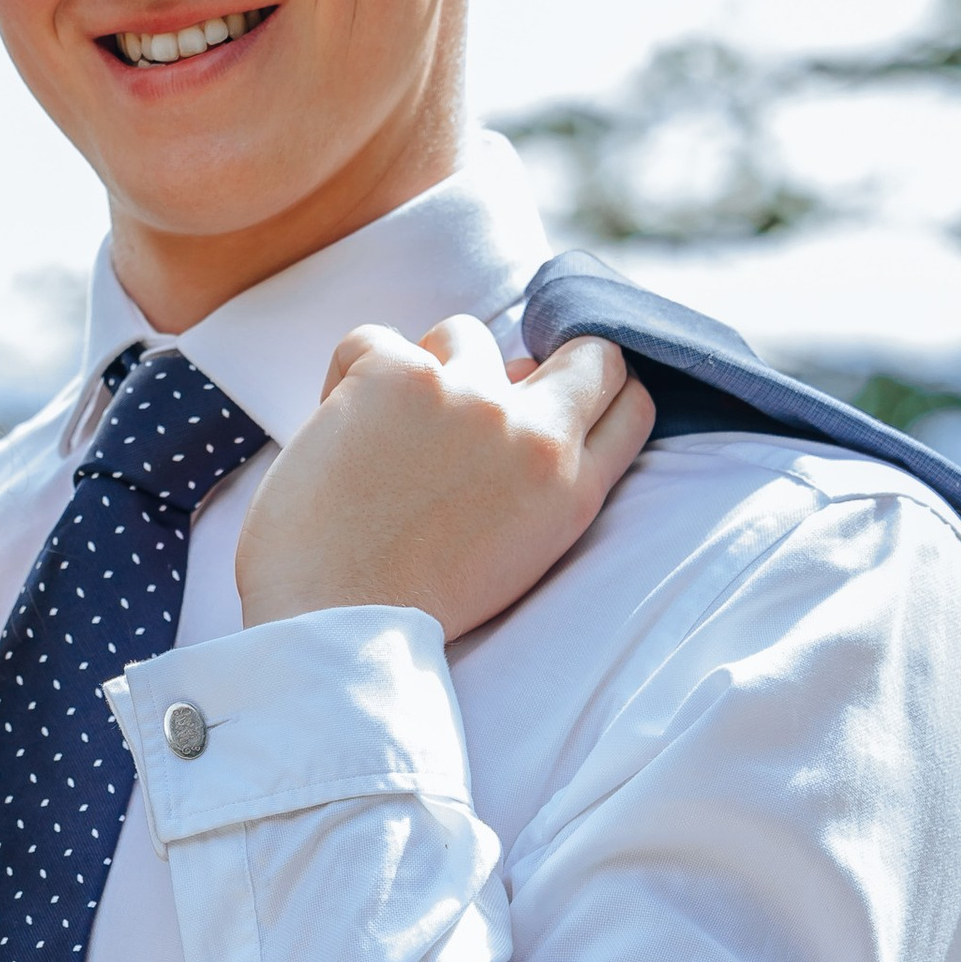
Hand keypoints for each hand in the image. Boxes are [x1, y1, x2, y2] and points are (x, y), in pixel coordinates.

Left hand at [234, 314, 654, 642]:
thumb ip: (531, 478)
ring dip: (431, 371)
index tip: (555, 400)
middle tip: (479, 397)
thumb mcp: (510, 556)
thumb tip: (519, 382)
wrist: (329, 626)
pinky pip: (372, 342)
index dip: (594, 394)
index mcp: (570, 493)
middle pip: (588, 353)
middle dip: (543, 363)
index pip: (630, 406)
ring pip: (466, 335)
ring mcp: (467, 396)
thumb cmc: (400, 607)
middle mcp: (532, 435)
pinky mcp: (395, 375)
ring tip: (390, 436)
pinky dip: (347, 380)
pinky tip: (335, 434)